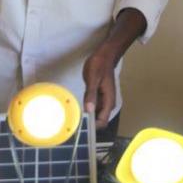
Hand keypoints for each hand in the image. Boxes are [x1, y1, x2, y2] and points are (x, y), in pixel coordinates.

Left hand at [81, 8, 146, 128]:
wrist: (105, 56)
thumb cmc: (99, 66)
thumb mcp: (92, 79)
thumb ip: (91, 95)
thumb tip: (88, 111)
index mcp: (108, 101)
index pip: (102, 121)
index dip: (93, 127)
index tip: (80, 127)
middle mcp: (108, 104)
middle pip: (99, 120)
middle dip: (88, 123)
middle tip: (74, 122)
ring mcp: (104, 101)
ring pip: (96, 115)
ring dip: (87, 116)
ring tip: (74, 117)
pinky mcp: (99, 97)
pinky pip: (93, 107)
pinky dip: (87, 109)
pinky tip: (78, 107)